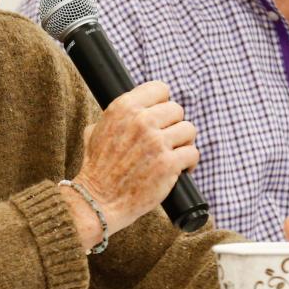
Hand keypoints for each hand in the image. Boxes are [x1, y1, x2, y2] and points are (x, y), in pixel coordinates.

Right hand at [69, 81, 198, 243]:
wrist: (97, 200)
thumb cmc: (97, 168)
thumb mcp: (96, 130)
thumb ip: (116, 116)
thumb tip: (134, 107)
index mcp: (123, 107)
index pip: (159, 88)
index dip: (162, 103)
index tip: (161, 116)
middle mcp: (141, 120)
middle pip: (177, 109)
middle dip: (173, 125)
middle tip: (167, 140)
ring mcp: (156, 142)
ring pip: (189, 129)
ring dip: (184, 143)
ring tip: (174, 154)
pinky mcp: (168, 164)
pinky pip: (192, 153)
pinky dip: (189, 163)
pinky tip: (180, 170)